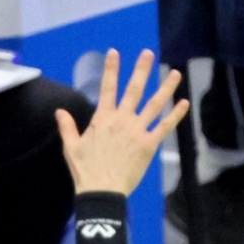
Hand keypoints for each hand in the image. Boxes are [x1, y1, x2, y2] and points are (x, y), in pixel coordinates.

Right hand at [56, 50, 187, 196]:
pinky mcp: (149, 144)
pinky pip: (165, 126)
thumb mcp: (71, 146)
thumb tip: (60, 111)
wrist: (101, 190)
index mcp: (103, 118)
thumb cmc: (85, 169)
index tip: (114, 53)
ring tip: (175, 74)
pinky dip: (175, 115)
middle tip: (148, 54)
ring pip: (154, 104)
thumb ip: (67, 126)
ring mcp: (138, 131)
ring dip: (165, 88)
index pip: (107, 87)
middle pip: (134, 90)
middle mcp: (122, 119)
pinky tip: (184, 103)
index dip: (111, 69)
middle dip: (141, 70)